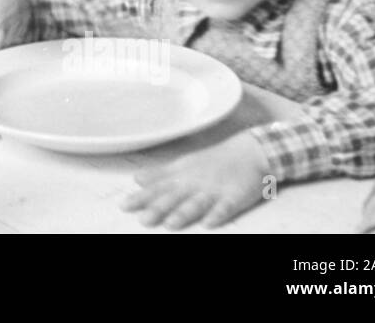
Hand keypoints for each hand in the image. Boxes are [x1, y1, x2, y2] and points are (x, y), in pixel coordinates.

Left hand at [122, 131, 270, 229]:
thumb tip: (136, 179)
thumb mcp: (185, 164)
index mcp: (183, 176)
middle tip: (143, 220)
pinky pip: (226, 207)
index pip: (159, 188)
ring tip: (170, 224)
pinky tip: (209, 223)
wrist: (250, 151)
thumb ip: (161, 174)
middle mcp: (196, 183)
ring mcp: (216, 190)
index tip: (124, 206)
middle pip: (175, 197)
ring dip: (184, 213)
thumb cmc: (214, 160)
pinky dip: (218, 214)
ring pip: (198, 203)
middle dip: (158, 208)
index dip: (142, 197)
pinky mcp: (235, 196)